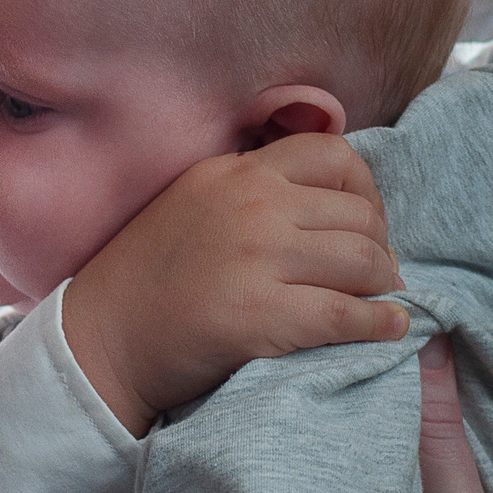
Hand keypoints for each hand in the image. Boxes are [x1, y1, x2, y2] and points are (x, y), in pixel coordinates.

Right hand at [63, 133, 405, 436]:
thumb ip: (250, 188)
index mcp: (235, 171)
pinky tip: (390, 328)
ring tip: (380, 297)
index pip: (332, 154)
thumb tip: (332, 202)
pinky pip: (345, 314)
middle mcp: (250, 204)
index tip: (364, 222)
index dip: (365, 189)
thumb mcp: (194, 201)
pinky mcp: (260, 315)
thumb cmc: (147, 277)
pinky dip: (379, 323)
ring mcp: (256, 258)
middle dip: (378, 243)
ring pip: (362, 260)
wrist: (102, 339)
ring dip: (382, 283)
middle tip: (376, 271)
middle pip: (358, 212)